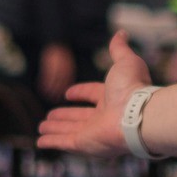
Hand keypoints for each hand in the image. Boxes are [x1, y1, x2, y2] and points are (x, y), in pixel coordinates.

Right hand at [37, 31, 150, 155]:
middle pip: (79, 117)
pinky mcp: (84, 144)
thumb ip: (119, 49)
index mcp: (112, 98)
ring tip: (41, 128)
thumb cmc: (132, 88)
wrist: (136, 114)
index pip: (92, 95)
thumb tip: (121, 33)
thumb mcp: (124, 62)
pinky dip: (51, 142)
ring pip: (69, 131)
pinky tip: (40, 142)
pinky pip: (64, 143)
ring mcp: (93, 132)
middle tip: (49, 116)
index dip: (80, 93)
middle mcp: (103, 117)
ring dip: (55, 129)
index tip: (67, 93)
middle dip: (64, 116)